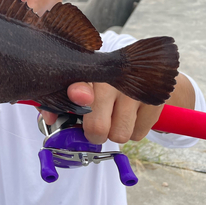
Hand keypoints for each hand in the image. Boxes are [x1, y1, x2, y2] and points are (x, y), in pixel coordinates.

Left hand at [41, 74, 193, 144]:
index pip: (83, 85)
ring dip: (115, 133)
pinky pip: (138, 134)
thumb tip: (50, 117)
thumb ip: (60, 101)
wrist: (143, 69)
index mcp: (90, 72)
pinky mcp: (155, 101)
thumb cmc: (101, 83)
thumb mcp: (80, 85)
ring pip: (119, 135)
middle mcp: (114, 78)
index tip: (80, 97)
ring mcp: (136, 90)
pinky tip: (131, 114)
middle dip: (94, 134)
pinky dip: (133, 130)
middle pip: (98, 127)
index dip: (79, 94)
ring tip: (115, 116)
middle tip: (95, 127)